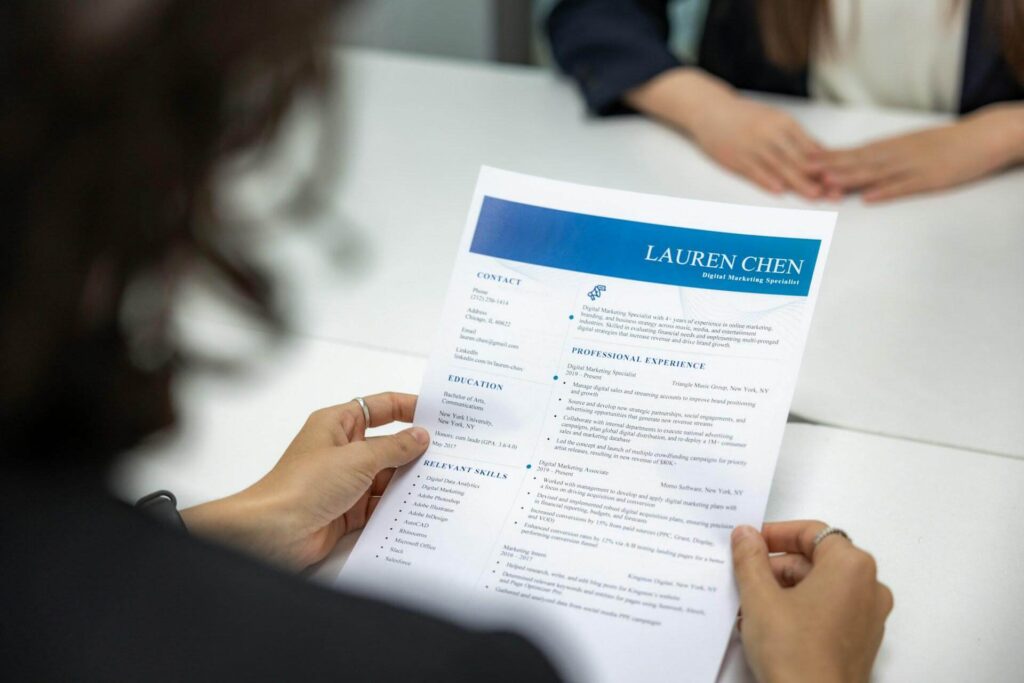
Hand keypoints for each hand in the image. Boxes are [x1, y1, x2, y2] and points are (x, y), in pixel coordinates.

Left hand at [181, 392, 428, 569]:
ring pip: (387, 476)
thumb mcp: (357, 458)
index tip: (438, 412)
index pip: (380, 408)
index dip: (408, 407)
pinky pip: (381, 504)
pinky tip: (422, 506)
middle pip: (388, 444)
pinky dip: (398, 505)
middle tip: (450, 451)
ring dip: (409, 480)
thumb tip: (420, 436)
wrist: (275, 532)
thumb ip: (393, 447)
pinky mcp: (349, 510)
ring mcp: (346, 482)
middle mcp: (342, 450)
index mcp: (338, 425)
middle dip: (415, 449)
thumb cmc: (303, 485)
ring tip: (443, 479)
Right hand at [627, 68, 826, 197]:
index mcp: (784, 123)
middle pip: (799, 159)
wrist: (710, 109)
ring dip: (798, 182)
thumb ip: (796, 138)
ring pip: (780, 167)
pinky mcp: (736, 157)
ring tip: (815, 195)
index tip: (844, 178)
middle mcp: (771, 133)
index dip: (828, 165)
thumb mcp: (774, 120)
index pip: (811, 148)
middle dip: (819, 178)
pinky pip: (754, 171)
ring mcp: (753, 146)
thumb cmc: (745, 117)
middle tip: (836, 192)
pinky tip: (779, 190)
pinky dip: (767, 180)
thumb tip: (821, 154)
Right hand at [732, 521, 892, 682]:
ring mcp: (869, 617)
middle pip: (818, 559)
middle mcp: (869, 587)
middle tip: (745, 576)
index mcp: (851, 566)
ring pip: (822, 586)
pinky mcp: (862, 642)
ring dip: (786, 589)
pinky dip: (802, 609)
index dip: (776, 534)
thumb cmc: (793, 652)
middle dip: (778, 566)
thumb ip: (750, 558)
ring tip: (753, 605)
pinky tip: (771, 625)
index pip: (812, 532)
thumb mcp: (759, 597)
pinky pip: (830, 611)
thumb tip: (746, 534)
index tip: (749, 543)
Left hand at [813, 103, 1023, 201]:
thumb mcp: (908, 145)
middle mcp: (895, 154)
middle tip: (801, 172)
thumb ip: (881, 155)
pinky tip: (869, 198)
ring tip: (827, 183)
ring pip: (875, 173)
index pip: (851, 153)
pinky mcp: (930, 179)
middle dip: (828, 168)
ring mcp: (912, 167)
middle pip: (856, 162)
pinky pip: (905, 186)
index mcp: (889, 147)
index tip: (800, 161)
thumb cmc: (943, 143)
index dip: (825, 158)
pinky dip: (887, 192)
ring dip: (850, 179)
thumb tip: (854, 163)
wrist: (983, 136)